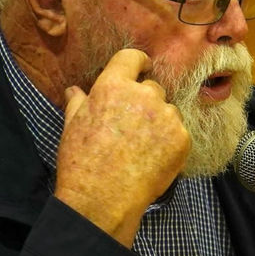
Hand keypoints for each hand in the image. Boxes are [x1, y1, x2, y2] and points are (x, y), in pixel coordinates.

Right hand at [54, 49, 190, 246]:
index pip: (132, 57)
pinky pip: (179, 131)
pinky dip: (170, 141)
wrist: (104, 198)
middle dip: (144, 101)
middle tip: (132, 125)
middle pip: (152, 87)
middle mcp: (143, 95)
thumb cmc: (82, 162)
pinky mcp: (182, 138)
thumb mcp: (72, 126)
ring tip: (141, 146)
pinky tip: (153, 158)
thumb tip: (74, 89)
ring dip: (159, 121)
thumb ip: (78, 103)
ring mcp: (166, 116)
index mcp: (113, 86)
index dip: (138, 62)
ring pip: (167, 110)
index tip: (141, 68)